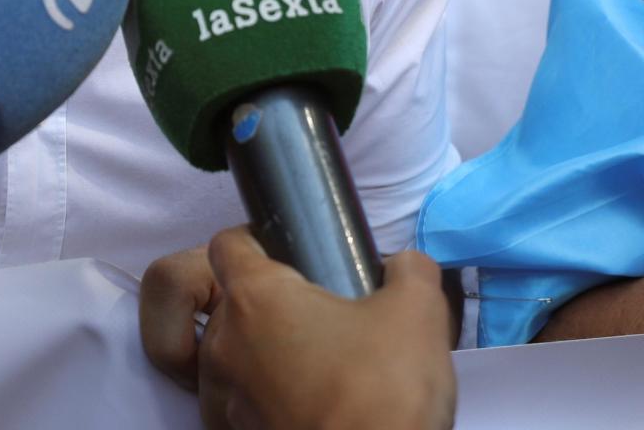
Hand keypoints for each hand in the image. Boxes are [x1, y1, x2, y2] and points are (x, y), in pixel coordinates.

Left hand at [141, 229, 455, 429]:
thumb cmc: (384, 391)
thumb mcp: (417, 313)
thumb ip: (408, 271)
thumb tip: (403, 266)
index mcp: (254, 298)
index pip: (227, 244)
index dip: (257, 241)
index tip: (290, 253)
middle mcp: (225, 345)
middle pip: (232, 303)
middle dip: (271, 303)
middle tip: (322, 314)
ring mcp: (226, 398)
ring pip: (234, 355)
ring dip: (265, 353)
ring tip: (318, 363)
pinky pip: (241, 402)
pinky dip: (265, 397)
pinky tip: (308, 402)